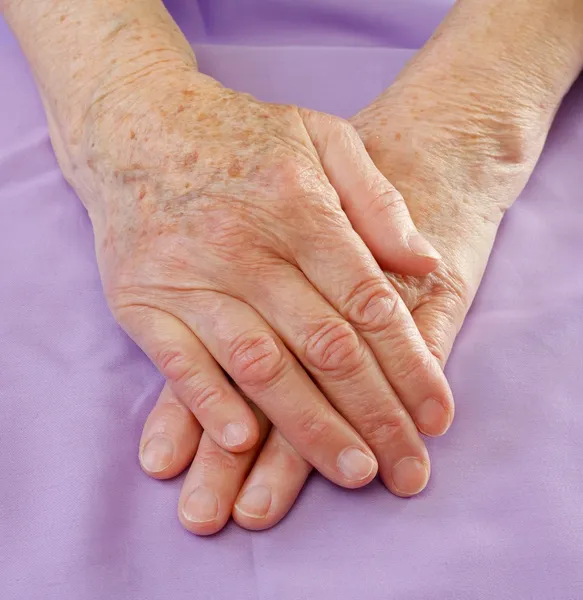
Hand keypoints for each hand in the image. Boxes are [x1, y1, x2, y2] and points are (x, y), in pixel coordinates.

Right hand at [140, 53, 545, 534]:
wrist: (136, 125)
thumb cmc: (239, 136)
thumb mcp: (323, 138)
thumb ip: (378, 201)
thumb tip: (426, 264)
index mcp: (299, 207)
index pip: (368, 302)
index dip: (410, 365)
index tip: (438, 417)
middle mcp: (245, 245)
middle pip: (324, 346)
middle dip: (373, 414)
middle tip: (407, 469)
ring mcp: (189, 275)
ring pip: (260, 365)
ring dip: (307, 427)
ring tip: (352, 471)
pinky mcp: (141, 299)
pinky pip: (179, 363)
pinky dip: (212, 406)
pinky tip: (246, 444)